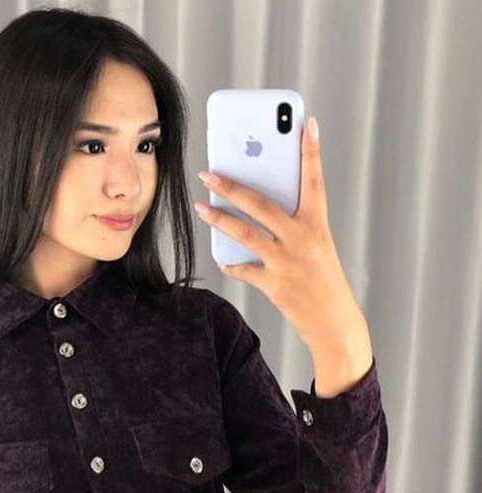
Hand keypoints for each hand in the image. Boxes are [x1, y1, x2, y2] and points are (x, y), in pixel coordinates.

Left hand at [194, 116, 368, 356]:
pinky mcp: (274, 285)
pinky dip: (232, 264)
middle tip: (209, 172)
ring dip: (219, 219)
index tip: (306, 124)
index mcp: (318, 226)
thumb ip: (296, 226)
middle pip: (262, 205)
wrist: (334, 325)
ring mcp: (287, 262)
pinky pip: (244, 270)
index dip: (311, 152)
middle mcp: (303, 240)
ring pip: (245, 233)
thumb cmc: (324, 283)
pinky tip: (223, 260)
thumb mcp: (318, 248)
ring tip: (201, 207)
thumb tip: (262, 208)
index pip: (314, 181)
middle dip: (232, 186)